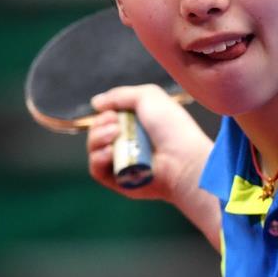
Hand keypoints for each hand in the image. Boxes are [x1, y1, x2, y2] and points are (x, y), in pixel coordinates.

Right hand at [87, 84, 211, 206]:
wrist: (183, 159)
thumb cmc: (172, 127)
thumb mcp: (149, 97)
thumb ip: (120, 95)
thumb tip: (96, 102)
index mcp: (138, 124)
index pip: (109, 118)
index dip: (105, 113)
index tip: (112, 112)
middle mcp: (130, 143)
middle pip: (97, 132)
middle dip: (100, 124)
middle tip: (115, 123)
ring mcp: (123, 162)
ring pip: (94, 149)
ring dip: (97, 138)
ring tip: (115, 134)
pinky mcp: (119, 181)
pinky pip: (96, 170)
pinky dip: (98, 158)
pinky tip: (110, 152)